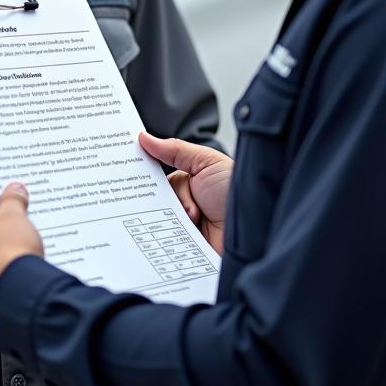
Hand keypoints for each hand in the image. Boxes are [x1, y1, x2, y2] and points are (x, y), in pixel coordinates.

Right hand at [140, 133, 231, 253]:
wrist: (255, 227)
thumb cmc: (236, 190)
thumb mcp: (205, 162)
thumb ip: (174, 150)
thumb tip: (143, 138)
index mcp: (190, 182)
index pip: (158, 179)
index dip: (146, 175)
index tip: (130, 170)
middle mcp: (185, 204)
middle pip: (155, 200)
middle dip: (161, 198)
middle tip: (182, 198)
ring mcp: (185, 227)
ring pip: (157, 221)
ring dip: (171, 217)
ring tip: (195, 215)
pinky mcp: (186, 247)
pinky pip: (166, 242)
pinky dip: (168, 239)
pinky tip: (185, 231)